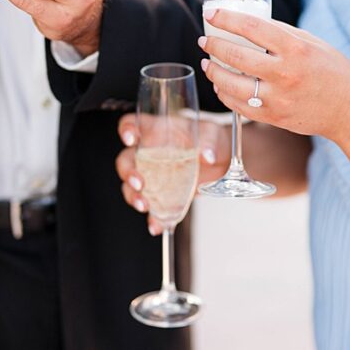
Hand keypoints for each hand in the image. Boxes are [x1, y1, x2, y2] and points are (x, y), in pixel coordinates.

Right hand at [115, 113, 229, 235]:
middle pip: (126, 160)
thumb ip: (209, 142)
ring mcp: (154, 174)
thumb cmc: (212, 140)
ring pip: (131, 186)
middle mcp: (150, 152)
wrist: (223, 161)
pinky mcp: (163, 194)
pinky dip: (154, 218)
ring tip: (145, 206)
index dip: (126, 129)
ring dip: (134, 197)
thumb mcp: (213, 135)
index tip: (130, 138)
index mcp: (157, 131)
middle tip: (140, 183)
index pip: (133, 124)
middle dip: (128, 173)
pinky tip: (158, 224)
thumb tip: (207, 155)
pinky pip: (153, 207)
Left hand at [198, 7, 349, 142]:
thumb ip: (283, 33)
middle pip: (236, 56)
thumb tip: (250, 24)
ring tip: (208, 64)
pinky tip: (222, 85)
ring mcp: (278, 98)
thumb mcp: (313, 43)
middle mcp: (285, 74)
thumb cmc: (334, 72)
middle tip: (205, 40)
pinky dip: (225, 95)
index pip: (252, 28)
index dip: (226, 19)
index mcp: (296, 49)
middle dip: (214, 46)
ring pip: (231, 85)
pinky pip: (239, 107)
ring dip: (213, 72)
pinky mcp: (274, 117)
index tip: (211, 14)